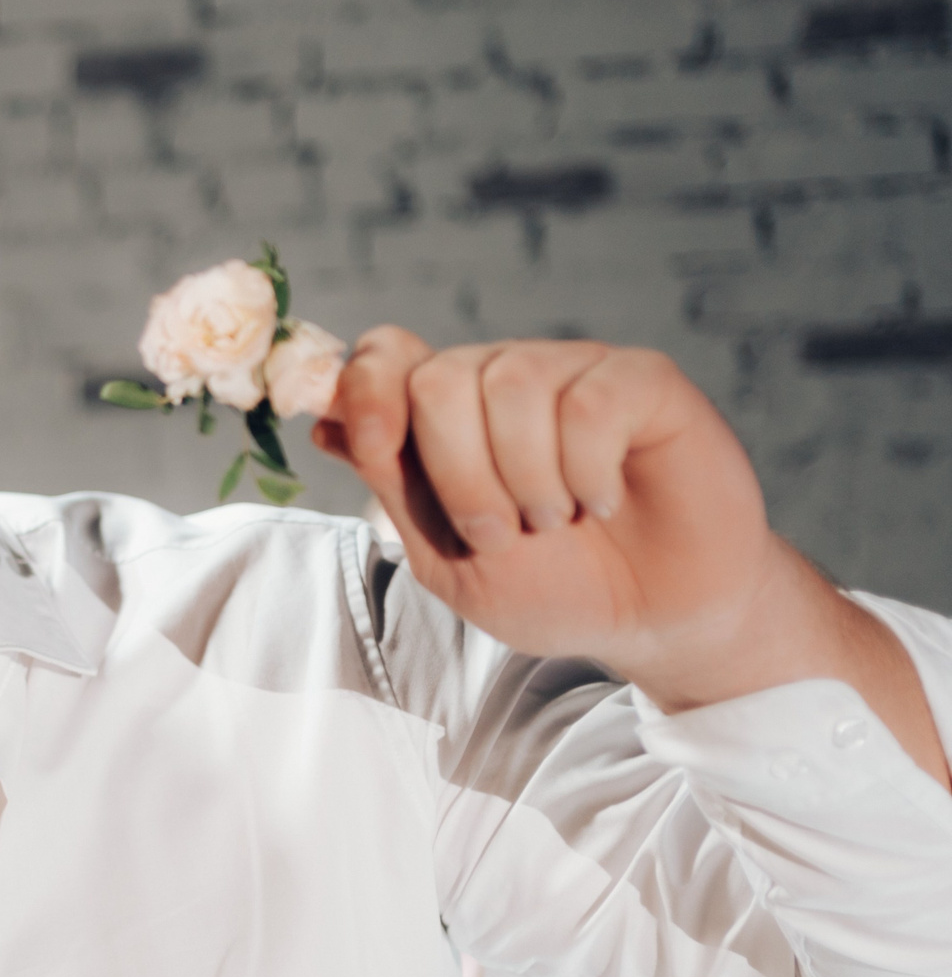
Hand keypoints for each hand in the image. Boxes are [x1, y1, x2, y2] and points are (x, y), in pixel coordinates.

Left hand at [311, 328, 808, 704]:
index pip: (384, 357)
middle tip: (496, 534)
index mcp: (445, 417)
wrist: (655, 619)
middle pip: (439, 379)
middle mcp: (502, 379)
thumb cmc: (553, 588)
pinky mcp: (642, 380)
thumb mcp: (448, 558)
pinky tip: (602, 502)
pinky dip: (586, 468)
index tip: (375, 448)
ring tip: (555, 522)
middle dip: (456, 474)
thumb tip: (322, 421)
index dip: (365, 391)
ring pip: (511, 382)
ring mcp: (572, 371)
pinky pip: (589, 399)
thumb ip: (394, 486)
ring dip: (524, 478)